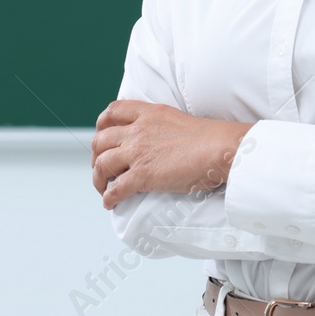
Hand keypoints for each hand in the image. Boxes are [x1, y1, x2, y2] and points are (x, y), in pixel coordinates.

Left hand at [90, 100, 253, 210]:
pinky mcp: (143, 175)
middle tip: (101, 167)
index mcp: (148, 113)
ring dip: (98, 179)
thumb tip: (158, 140)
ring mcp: (138, 153)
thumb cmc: (208, 137)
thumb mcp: (177, 118)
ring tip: (103, 188)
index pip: (112, 112)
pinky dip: (109, 198)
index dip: (101, 125)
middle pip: (100, 140)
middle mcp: (138, 131)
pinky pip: (116, 189)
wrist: (219, 148)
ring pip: (102, 165)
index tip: (101, 135)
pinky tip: (110, 203)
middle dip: (96, 156)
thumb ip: (160, 125)